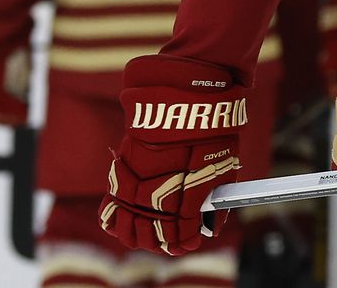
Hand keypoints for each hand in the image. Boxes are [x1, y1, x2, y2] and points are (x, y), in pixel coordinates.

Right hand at [100, 55, 247, 254]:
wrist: (186, 92)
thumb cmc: (210, 125)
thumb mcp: (223, 161)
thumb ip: (214, 197)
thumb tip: (211, 225)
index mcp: (190, 189)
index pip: (182, 230)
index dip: (185, 241)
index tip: (188, 243)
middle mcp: (161, 187)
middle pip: (154, 232)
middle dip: (162, 242)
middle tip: (170, 243)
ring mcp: (139, 178)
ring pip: (129, 222)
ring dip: (137, 235)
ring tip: (145, 239)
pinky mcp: (124, 166)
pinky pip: (112, 201)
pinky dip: (115, 217)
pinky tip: (120, 224)